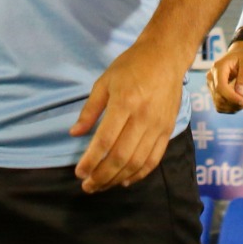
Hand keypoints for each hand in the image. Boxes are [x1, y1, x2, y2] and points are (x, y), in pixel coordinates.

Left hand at [71, 40, 189, 193]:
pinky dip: (139, 174)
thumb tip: (74, 133)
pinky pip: (154, 159)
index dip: (90, 161)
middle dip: (102, 176)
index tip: (79, 173)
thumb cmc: (131, 66)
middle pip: (120, 156)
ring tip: (102, 186)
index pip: (104, 140)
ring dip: (117, 178)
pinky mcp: (168, 130)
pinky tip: (124, 180)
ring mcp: (158, 126)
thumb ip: (90, 110)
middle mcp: (142, 118)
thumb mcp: (104, 81)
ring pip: (137, 162)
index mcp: (124, 103)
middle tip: (88, 187)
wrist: (166, 56)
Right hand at [207, 40, 242, 112]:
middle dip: (236, 103)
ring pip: (219, 105)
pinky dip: (233, 107)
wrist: (238, 55)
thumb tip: (240, 93)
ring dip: (235, 107)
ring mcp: (211, 86)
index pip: (220, 87)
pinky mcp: (215, 92)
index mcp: (218, 68)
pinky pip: (221, 106)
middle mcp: (211, 78)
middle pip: (219, 98)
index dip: (232, 98)